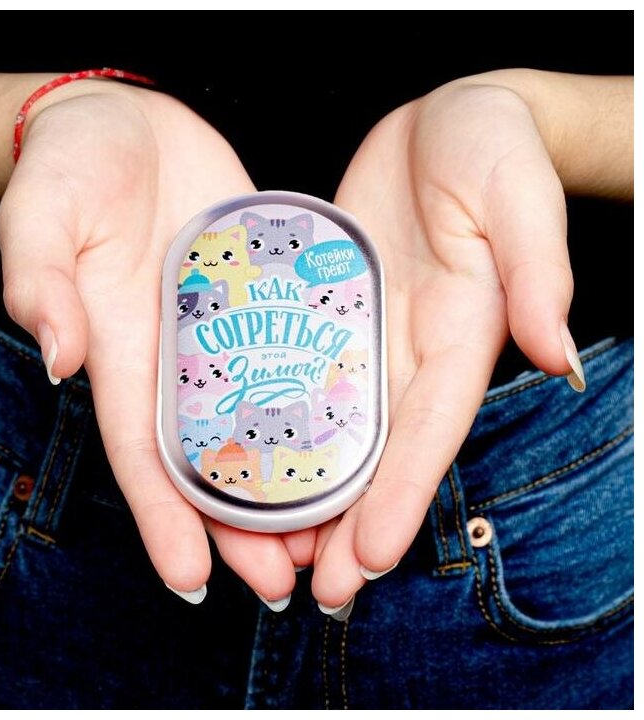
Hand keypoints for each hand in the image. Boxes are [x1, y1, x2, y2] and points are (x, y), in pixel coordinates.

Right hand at [0, 85, 314, 603]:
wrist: (130, 121)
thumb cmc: (76, 164)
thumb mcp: (47, 212)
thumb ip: (43, 280)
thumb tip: (58, 357)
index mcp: (124, 353)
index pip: (143, 454)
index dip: (165, 519)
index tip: (192, 583)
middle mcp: (178, 358)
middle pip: (211, 459)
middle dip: (242, 526)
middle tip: (287, 580)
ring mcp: (224, 331)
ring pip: (261, 422)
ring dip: (291, 481)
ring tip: (332, 534)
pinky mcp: (261, 297)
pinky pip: (294, 356)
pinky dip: (317, 402)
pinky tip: (353, 437)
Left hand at [311, 79, 580, 610]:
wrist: (449, 119)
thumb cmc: (492, 145)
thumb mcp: (517, 196)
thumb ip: (535, 273)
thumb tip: (555, 354)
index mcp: (461, 333)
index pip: (429, 430)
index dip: (399, 495)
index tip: (365, 559)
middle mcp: (413, 347)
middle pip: (380, 449)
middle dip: (349, 521)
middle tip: (313, 589)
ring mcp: (371, 331)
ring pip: (338, 425)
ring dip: (311, 489)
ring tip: (272, 549)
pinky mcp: (336, 307)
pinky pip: (306, 371)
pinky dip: (286, 421)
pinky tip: (253, 457)